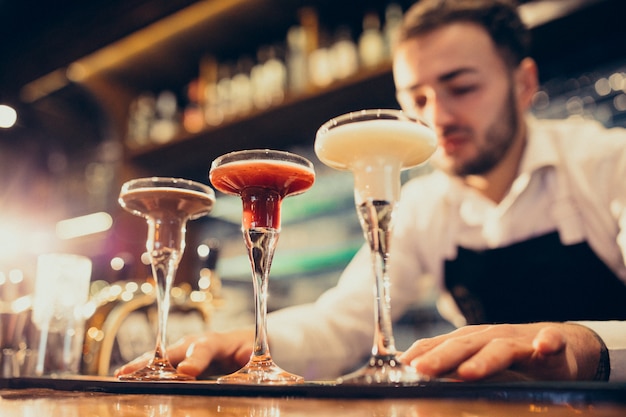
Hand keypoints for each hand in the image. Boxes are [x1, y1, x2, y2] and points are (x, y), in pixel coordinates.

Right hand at [114, 328, 253, 377]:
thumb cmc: (245, 348)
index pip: (203, 349)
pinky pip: (155, 365)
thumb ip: (251, 357)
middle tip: (132, 372)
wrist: (238, 343)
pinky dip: (140, 371)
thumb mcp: (252, 352)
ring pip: (158, 358)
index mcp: (214, 342)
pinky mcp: (173, 361)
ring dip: (140, 366)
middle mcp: (192, 343)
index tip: (186, 372)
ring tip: (121, 375)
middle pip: (170, 352)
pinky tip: (125, 379)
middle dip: (152, 362)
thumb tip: (247, 358)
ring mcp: (180, 351)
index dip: (194, 360)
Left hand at [398, 322, 602, 380]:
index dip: (422, 353)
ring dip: (485, 359)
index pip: (442, 344)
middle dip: (442, 358)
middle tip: (422, 370)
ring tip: (468, 372)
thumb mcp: (474, 357)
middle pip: (465, 346)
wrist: (554, 343)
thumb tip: (405, 363)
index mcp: (471, 340)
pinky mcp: (552, 347)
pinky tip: (545, 345)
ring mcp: (521, 342)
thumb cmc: (507, 355)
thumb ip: (445, 364)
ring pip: (501, 349)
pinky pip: (552, 343)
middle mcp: (492, 337)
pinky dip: (548, 343)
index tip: (402, 365)